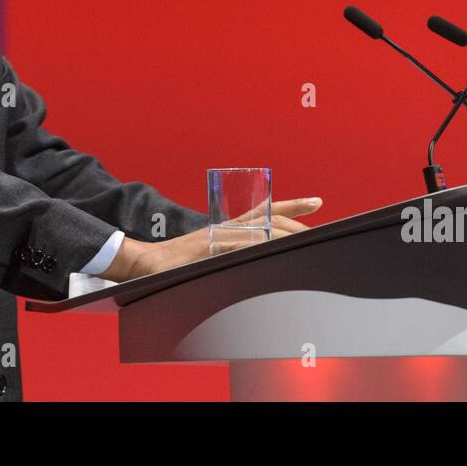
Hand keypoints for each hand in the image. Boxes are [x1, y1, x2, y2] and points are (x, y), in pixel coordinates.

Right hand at [102, 197, 322, 281]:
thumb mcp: (210, 257)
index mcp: (229, 228)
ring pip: (259, 230)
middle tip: (320, 230)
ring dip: (283, 234)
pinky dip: (256, 244)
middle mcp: (227, 228)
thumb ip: (231, 255)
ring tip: (305, 237)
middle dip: (296, 224)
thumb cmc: (177, 264)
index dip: (292, 206)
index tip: (317, 202)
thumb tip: (255, 260)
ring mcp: (218, 237)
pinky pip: (238, 245)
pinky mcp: (209, 249)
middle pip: (270, 220)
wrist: (146, 262)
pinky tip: (272, 245)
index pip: (266, 211)